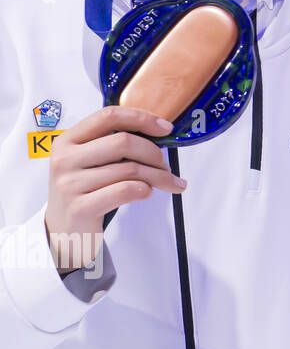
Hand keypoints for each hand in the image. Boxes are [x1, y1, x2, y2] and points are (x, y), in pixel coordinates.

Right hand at [45, 106, 183, 274]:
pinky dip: (145, 190)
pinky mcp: (80, 208)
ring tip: (166, 183)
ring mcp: (70, 184)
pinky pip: (125, 191)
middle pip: (124, 142)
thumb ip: (114, 144)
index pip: (109, 116)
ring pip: (130, 169)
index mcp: (68, 140)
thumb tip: (160, 131)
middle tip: (166, 167)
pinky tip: (147, 193)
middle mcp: (65, 159)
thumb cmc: (86, 191)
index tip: (166, 128)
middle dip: (155, 153)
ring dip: (158, 176)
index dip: (142, 119)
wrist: (64, 231)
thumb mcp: (91, 161)